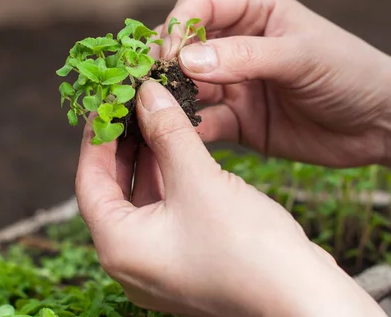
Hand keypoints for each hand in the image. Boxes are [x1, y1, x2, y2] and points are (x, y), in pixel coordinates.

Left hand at [75, 81, 385, 316]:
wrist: (302, 297)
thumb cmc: (248, 249)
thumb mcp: (200, 180)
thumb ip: (168, 132)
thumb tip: (146, 94)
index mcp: (119, 247)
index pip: (89, 182)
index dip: (95, 137)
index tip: (104, 102)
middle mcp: (133, 259)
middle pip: (114, 189)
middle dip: (123, 143)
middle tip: (131, 103)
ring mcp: (161, 260)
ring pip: (144, 197)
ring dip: (149, 156)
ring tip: (155, 114)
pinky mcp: (187, 257)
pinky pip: (167, 208)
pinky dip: (170, 175)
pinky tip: (180, 145)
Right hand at [158, 0, 390, 167]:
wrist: (381, 124)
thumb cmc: (350, 74)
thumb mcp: (302, 56)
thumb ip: (246, 56)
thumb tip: (186, 60)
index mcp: (256, 13)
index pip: (200, 6)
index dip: (178, 26)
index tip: (169, 54)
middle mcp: (239, 46)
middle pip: (184, 47)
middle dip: (164, 63)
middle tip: (149, 84)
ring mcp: (236, 84)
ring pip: (188, 87)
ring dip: (169, 97)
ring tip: (153, 112)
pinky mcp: (239, 121)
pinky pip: (204, 122)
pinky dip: (187, 128)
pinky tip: (176, 136)